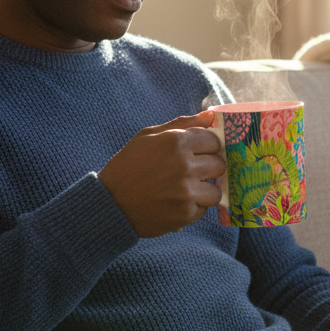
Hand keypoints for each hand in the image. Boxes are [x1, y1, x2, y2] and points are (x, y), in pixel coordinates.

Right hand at [98, 112, 224, 237]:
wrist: (110, 203)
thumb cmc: (129, 165)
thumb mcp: (149, 136)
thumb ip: (183, 124)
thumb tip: (211, 115)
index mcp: (176, 142)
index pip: (214, 140)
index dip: (207, 147)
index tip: (197, 153)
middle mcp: (184, 166)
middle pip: (219, 165)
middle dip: (208, 168)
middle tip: (190, 172)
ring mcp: (186, 192)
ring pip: (216, 191)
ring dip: (204, 191)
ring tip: (185, 190)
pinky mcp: (184, 215)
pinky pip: (203, 210)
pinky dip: (192, 208)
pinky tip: (175, 203)